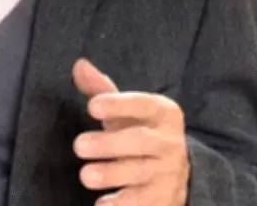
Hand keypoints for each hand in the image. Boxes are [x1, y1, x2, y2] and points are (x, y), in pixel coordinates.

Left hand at [72, 58, 189, 205]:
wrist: (178, 174)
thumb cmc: (140, 132)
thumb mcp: (125, 110)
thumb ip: (101, 90)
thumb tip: (79, 65)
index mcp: (163, 113)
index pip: (143, 104)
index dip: (118, 105)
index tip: (92, 107)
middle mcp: (170, 142)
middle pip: (141, 141)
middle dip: (109, 144)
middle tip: (79, 146)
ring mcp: (168, 172)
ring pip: (140, 172)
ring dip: (111, 174)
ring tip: (86, 175)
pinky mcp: (162, 199)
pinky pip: (143, 202)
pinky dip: (123, 205)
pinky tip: (102, 204)